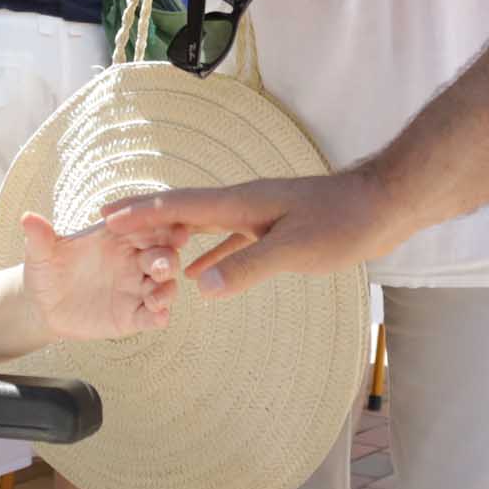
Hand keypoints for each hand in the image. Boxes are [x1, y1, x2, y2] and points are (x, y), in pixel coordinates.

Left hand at [18, 208, 176, 341]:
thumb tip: (28, 218)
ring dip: (167, 290)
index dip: (158, 226)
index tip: (169, 228)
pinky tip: (157, 317)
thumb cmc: (46, 270)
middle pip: (162, 254)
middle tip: (160, 267)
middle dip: (167, 259)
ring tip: (156, 297)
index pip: (144, 225)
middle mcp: (133, 260)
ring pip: (164, 286)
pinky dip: (159, 316)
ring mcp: (135, 288)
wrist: (42, 305)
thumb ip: (40, 236)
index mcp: (117, 236)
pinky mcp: (132, 316)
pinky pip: (153, 316)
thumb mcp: (41, 253)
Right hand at [106, 168, 403, 297]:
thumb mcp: (293, 250)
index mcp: (241, 202)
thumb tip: (197, 286)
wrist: (383, 205)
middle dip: (145, 218)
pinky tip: (197, 272)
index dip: (140, 213)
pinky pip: (228, 241)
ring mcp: (258, 215)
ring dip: (171, 236)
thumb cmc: (343, 222)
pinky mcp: (274, 229)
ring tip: (141, 248)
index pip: (179, 207)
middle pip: (183, 210)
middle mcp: (243, 204)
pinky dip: (206, 254)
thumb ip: (246, 267)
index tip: (104, 217)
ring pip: (203, 225)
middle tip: (106, 226)